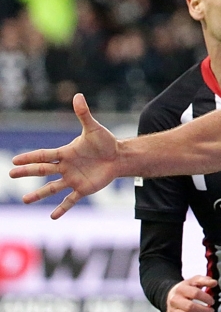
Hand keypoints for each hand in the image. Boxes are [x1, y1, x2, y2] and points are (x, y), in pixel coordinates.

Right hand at [8, 94, 118, 218]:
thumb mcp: (93, 128)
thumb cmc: (105, 142)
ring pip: (52, 188)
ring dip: (39, 194)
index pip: (44, 155)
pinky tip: (53, 216)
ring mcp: (73, 179)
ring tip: (25, 200)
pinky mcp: (83, 189)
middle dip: (27, 172)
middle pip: (43, 170)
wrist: (118, 157)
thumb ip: (84, 114)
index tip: (15, 160)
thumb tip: (78, 95)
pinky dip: (62, 208)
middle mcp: (65, 167)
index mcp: (65, 153)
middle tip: (11, 174)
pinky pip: (70, 200)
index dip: (30, 157)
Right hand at [167, 275, 217, 311]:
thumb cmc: (187, 288)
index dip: (205, 298)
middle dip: (203, 310)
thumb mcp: (194, 281)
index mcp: (181, 289)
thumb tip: (214, 283)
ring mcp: (172, 311)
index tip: (212, 302)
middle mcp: (174, 300)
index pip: (195, 293)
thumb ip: (205, 280)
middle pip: (189, 307)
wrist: (171, 295)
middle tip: (212, 311)